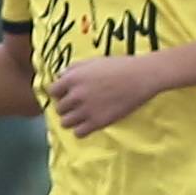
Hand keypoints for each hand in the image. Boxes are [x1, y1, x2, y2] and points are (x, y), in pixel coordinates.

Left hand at [44, 54, 161, 137]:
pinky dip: (82, 130)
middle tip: (80, 105)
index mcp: (73, 78)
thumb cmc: (121, 65)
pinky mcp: (99, 122)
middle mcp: (76, 95)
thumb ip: (74, 68)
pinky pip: (79, 133)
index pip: (52, 91)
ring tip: (84, 116)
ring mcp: (86, 110)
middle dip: (68, 107)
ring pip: (65, 123)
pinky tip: (90, 124)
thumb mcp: (94, 61)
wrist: (143, 76)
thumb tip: (60, 76)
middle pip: (59, 109)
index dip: (60, 93)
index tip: (69, 94)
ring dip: (73, 120)